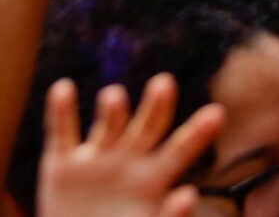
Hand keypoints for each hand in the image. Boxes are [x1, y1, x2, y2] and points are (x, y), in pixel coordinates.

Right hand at [36, 75, 223, 216]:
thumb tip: (188, 195)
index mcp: (153, 178)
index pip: (180, 151)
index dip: (197, 133)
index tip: (217, 113)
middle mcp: (127, 159)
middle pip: (146, 128)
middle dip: (155, 107)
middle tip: (165, 84)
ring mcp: (95, 159)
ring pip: (108, 126)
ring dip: (112, 111)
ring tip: (114, 97)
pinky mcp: (61, 165)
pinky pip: (62, 133)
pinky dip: (62, 111)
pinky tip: (63, 89)